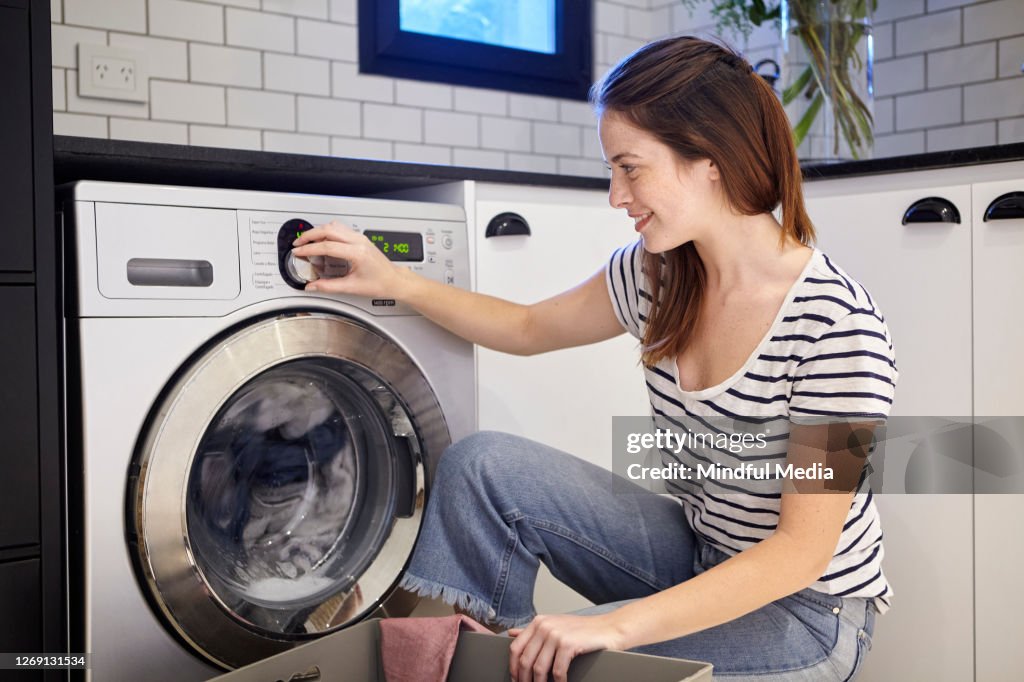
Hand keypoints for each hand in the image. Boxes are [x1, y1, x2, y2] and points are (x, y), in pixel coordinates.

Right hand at [291, 221, 405, 297]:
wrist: (395, 281)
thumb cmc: (380, 283)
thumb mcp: (352, 287)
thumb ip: (329, 286)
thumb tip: (312, 286)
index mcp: (357, 253)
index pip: (327, 246)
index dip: (310, 248)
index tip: (298, 252)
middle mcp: (359, 241)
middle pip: (329, 229)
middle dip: (310, 235)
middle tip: (298, 243)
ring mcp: (360, 238)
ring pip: (335, 226)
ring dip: (319, 231)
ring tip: (307, 241)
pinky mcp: (360, 239)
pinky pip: (340, 229)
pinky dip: (327, 232)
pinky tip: (321, 240)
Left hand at [507, 613, 624, 681]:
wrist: (609, 628)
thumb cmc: (582, 630)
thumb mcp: (554, 625)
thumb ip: (533, 631)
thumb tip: (511, 633)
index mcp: (538, 622)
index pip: (515, 647)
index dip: (513, 667)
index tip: (516, 679)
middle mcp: (544, 626)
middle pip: (525, 660)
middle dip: (524, 679)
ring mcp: (556, 634)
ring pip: (539, 668)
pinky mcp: (568, 644)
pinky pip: (557, 671)